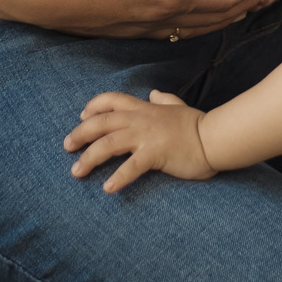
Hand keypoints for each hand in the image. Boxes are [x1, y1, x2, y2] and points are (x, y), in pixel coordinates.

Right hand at [0, 0, 275, 36]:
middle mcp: (159, 18)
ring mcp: (140, 26)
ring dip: (220, 18)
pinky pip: (171, 28)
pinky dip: (192, 22)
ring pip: (193, 28)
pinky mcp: (122, 26)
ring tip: (237, 6)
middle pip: (214, 19)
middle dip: (244, 5)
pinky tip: (184, 12)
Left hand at [66, 90, 214, 190]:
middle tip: (66, 147)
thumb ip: (164, 99)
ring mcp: (147, 136)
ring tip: (76, 172)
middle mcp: (141, 119)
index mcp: (145, 108)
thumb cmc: (196, 125)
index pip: (112, 100)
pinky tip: (107, 188)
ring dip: (90, 157)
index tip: (81, 116)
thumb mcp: (177, 106)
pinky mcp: (156, 154)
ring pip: (109, 143)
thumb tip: (155, 93)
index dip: (94, 106)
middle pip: (102, 122)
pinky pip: (132, 166)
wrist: (214, 137)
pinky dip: (118, 177)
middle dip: (81, 133)